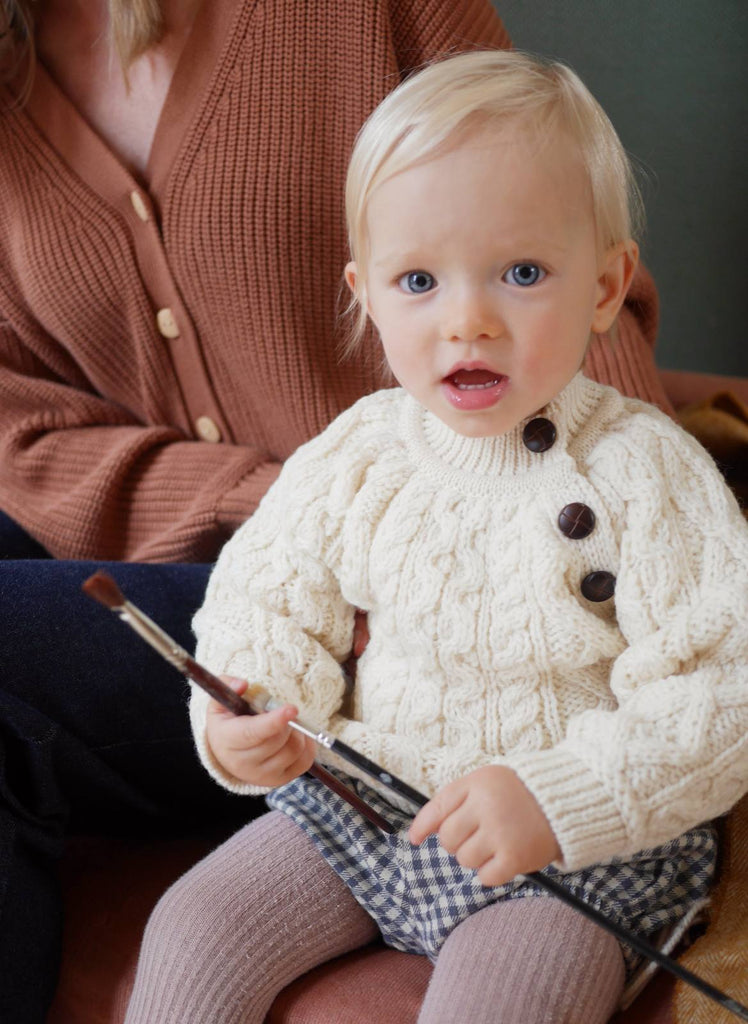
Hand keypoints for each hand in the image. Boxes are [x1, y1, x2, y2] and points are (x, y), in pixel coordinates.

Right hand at [205, 677, 315, 786]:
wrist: (226, 755)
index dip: (273, 721)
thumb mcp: (220, 702)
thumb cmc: (227, 723)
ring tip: (290, 723)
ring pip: (293, 751)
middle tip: (286, 711)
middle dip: (288, 722)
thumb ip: (228, 686)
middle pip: (277, 741)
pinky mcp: (279, 780)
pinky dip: (308, 745)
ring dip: (298, 732)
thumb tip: (243, 684)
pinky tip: (297, 735)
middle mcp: (243, 763)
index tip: (291, 708)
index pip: (253, 733)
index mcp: (227, 740)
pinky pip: (305, 762)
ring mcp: (262, 775)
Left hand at [408, 765, 561, 886]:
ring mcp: (501, 833)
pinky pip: (485, 877)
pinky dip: (489, 873)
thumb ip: (456, 799)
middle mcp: (486, 807)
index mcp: (477, 784)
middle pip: (448, 839)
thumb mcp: (486, 780)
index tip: (414, 839)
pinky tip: (502, 860)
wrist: (565, 801)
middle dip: (457, 842)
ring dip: (475, 857)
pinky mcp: (516, 857)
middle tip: (476, 835)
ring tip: (494, 844)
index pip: (438, 808)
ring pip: (464, 860)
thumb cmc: (519, 792)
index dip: (423, 826)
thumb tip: (420, 830)